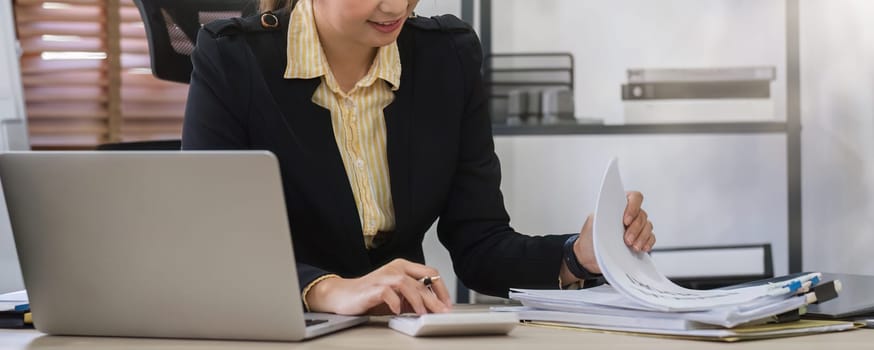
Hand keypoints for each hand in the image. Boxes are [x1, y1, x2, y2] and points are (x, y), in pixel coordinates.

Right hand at [305, 258, 452, 315]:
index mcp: (403, 267)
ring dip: (418, 300)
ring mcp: (384, 276)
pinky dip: (396, 303)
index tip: (447, 304)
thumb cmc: (370, 296)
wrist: (342, 295)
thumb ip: (413, 298)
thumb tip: (432, 308)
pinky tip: (399, 312)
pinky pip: (389, 293)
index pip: (430, 272)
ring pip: (408, 284)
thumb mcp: (397, 297)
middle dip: (435, 298)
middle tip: (442, 312)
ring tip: (423, 313)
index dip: (441, 289)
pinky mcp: (373, 287)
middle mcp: (395, 268)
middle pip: (422, 280)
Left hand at [563, 191, 655, 278]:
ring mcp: (636, 227)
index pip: (634, 197)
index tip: (625, 221)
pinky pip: (651, 238)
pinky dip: (648, 242)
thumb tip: (613, 214)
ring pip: (648, 226)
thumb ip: (603, 216)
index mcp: (619, 205)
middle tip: (627, 239)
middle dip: (635, 228)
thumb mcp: (592, 224)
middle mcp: (630, 214)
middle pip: (642, 215)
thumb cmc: (590, 237)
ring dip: (641, 237)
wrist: (590, 256)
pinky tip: (641, 248)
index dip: (633, 207)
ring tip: (632, 246)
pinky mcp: (640, 239)